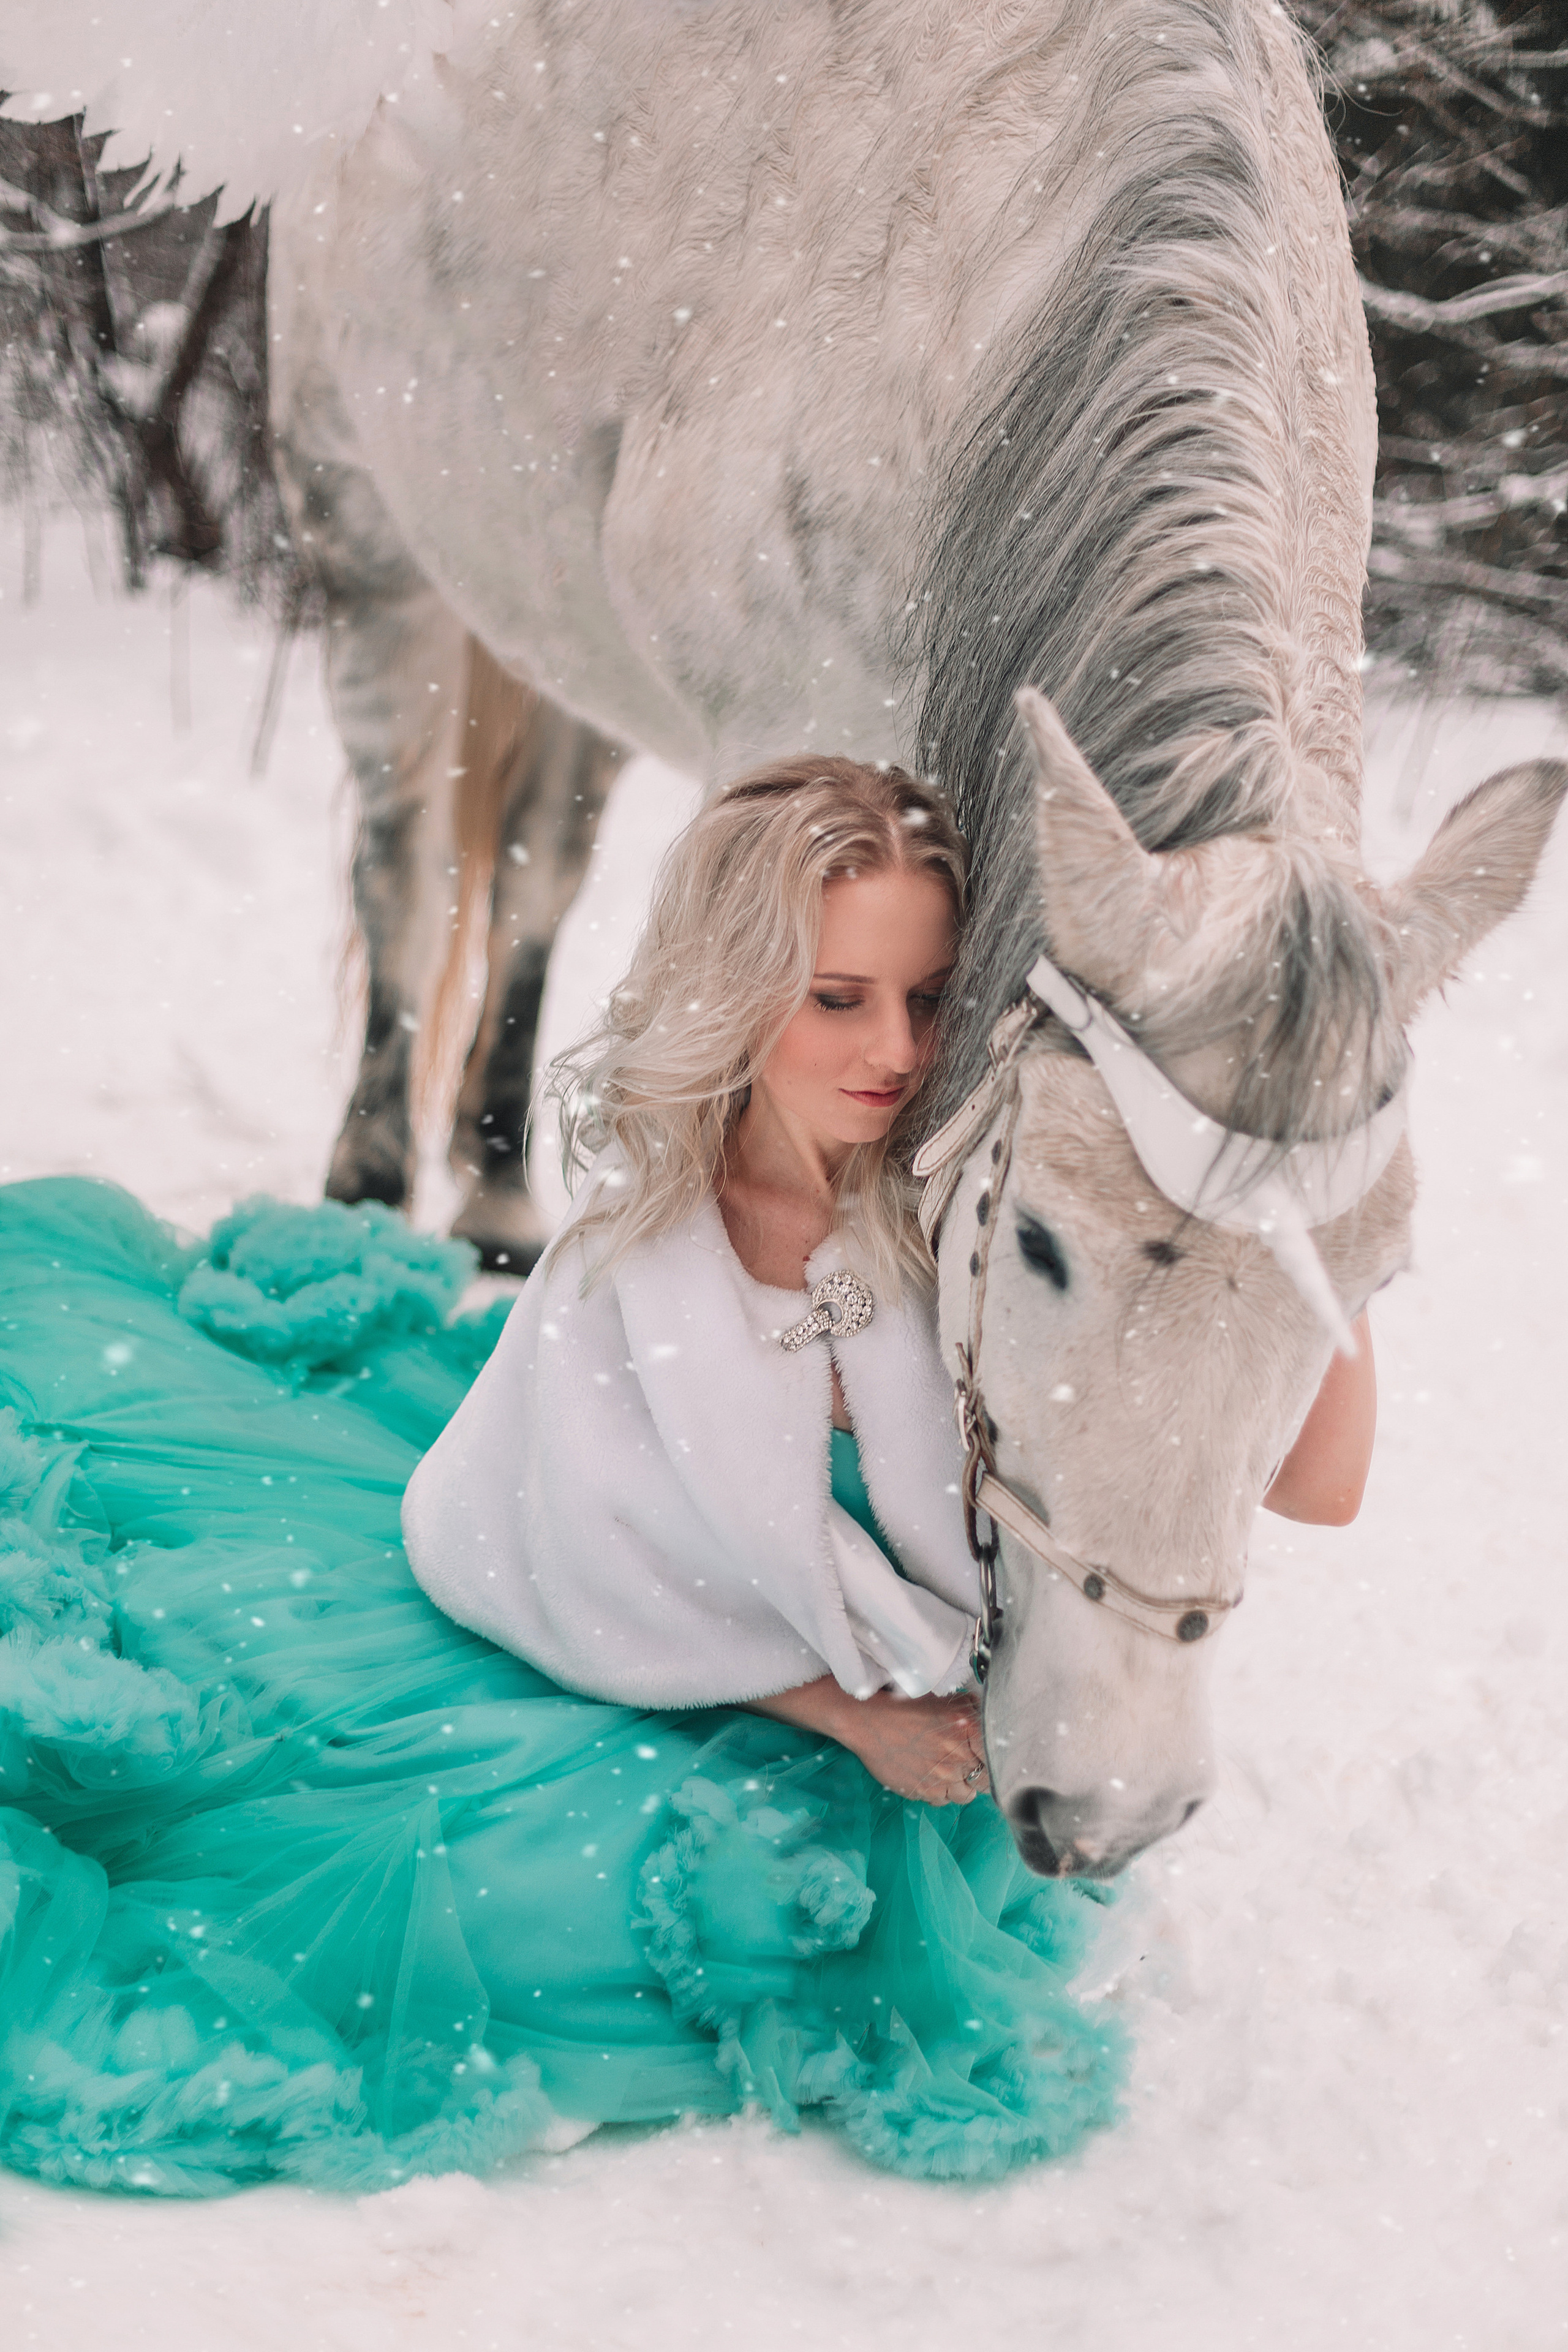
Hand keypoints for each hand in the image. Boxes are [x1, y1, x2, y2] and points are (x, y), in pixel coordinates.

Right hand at [841, 1688, 990, 1805]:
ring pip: (967, 1795)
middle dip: (980, 1774)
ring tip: (950, 1772)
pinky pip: (943, 1801)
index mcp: (968, 1728)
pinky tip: (932, 1776)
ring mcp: (941, 1777)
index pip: (997, 1756)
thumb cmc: (905, 1705)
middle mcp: (958, 1756)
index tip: (987, 1758)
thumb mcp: (944, 1698)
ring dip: (962, 1786)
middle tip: (969, 1765)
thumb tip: (986, 1717)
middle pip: (985, 1780)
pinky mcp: (924, 1792)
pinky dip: (941, 1793)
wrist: (869, 1720)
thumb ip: (971, 1709)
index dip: (993, 1758)